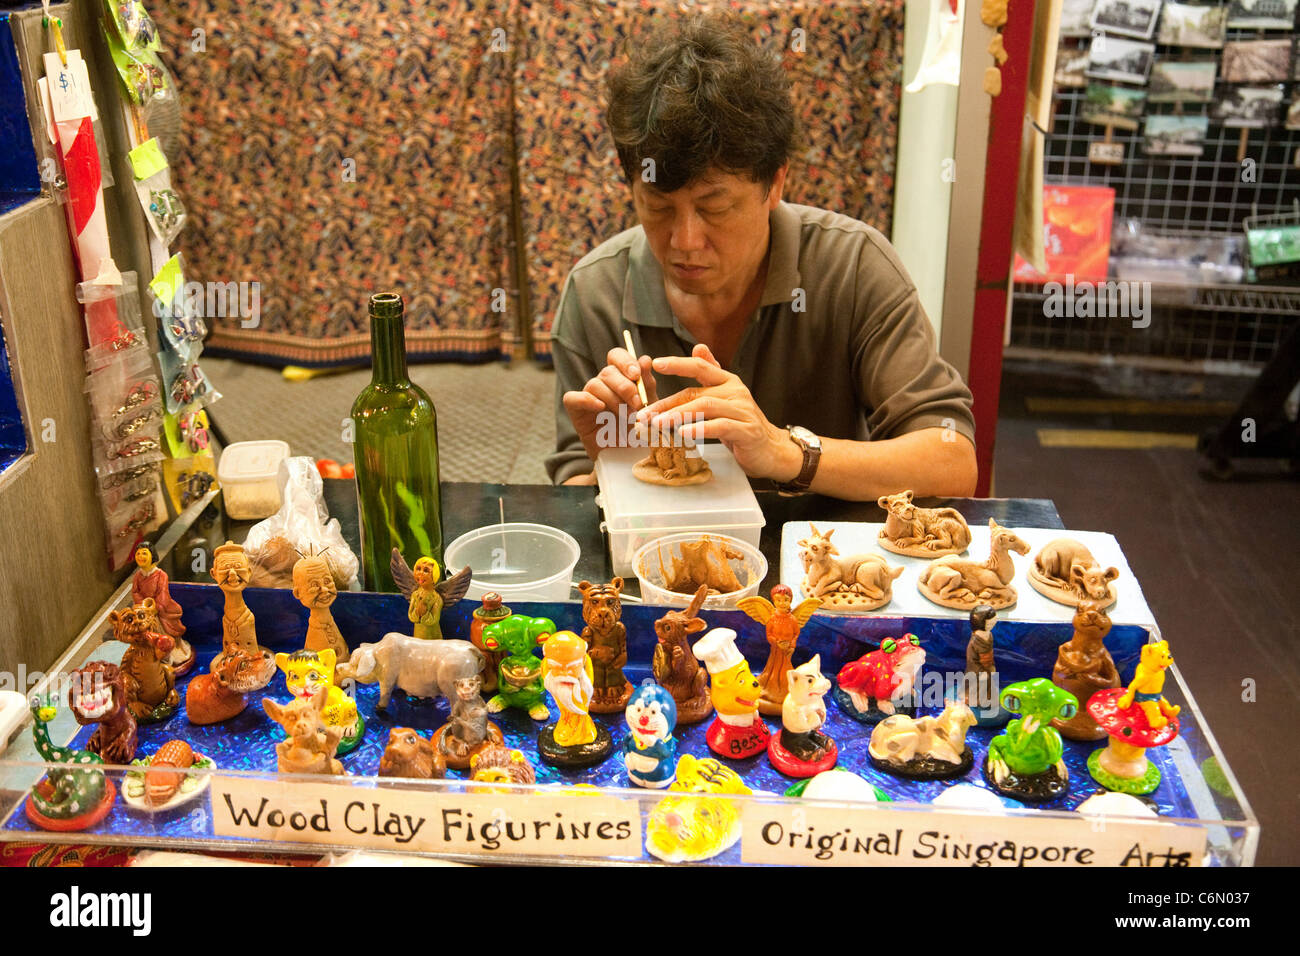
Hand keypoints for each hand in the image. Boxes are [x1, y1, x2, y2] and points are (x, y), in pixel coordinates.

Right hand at [562, 346, 657, 461]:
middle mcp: (603, 384)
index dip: (625, 361)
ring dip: (613, 399)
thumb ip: (647, 385)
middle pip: (608, 371)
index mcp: (621, 378)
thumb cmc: (639, 431)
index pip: (616, 356)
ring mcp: (588, 397)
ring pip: (595, 384)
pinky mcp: (576, 411)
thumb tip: (645, 359)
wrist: (627, 458)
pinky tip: (600, 408)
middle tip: (637, 404)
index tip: (636, 375)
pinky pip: (572, 397)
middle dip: (624, 387)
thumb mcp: (649, 408)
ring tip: (627, 416)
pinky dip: (586, 400)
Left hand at [637, 344, 801, 481]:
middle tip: (646, 413)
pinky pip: (720, 426)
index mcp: (729, 381)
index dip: (678, 364)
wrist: (771, 450)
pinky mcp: (746, 430)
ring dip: (679, 415)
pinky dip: (701, 429)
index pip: (700, 367)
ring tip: (659, 424)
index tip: (656, 363)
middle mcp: (736, 392)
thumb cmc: (742, 424)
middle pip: (696, 392)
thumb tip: (698, 348)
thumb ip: (711, 375)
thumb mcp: (726, 397)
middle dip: (668, 403)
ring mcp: (743, 410)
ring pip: (706, 407)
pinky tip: (684, 433)